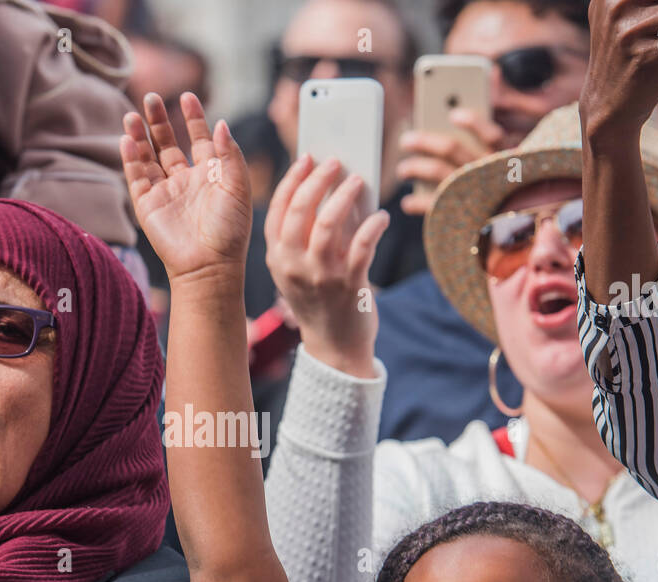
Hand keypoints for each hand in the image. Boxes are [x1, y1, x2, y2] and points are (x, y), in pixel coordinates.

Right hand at [121, 92, 252, 286]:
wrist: (209, 266)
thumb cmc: (229, 232)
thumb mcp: (238, 189)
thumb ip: (229, 155)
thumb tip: (220, 123)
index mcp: (210, 175)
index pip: (199, 139)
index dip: (194, 118)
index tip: (188, 96)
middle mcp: (186, 181)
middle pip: (168, 143)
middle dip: (159, 120)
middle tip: (151, 97)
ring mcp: (165, 192)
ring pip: (148, 156)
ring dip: (140, 135)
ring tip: (132, 114)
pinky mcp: (147, 206)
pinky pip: (136, 176)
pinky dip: (130, 158)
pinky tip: (127, 139)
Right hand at [264, 155, 388, 376]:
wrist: (335, 348)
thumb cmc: (321, 301)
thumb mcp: (300, 271)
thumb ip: (306, 237)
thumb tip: (331, 188)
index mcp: (276, 259)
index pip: (278, 211)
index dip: (292, 180)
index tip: (307, 158)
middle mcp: (293, 265)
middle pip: (299, 211)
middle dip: (317, 179)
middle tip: (334, 162)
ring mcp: (320, 276)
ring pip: (327, 224)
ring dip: (344, 196)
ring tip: (357, 180)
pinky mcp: (349, 284)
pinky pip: (362, 245)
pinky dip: (373, 225)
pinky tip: (381, 217)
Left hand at [396, 109, 504, 215]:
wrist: (510, 240)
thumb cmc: (503, 202)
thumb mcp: (503, 174)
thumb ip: (483, 152)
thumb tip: (448, 131)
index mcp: (504, 160)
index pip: (492, 135)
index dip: (472, 122)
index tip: (453, 115)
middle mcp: (488, 175)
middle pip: (451, 148)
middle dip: (425, 141)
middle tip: (405, 141)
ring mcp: (474, 195)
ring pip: (438, 171)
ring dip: (415, 168)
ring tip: (402, 170)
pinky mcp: (463, 217)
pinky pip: (433, 206)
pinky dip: (416, 204)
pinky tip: (406, 203)